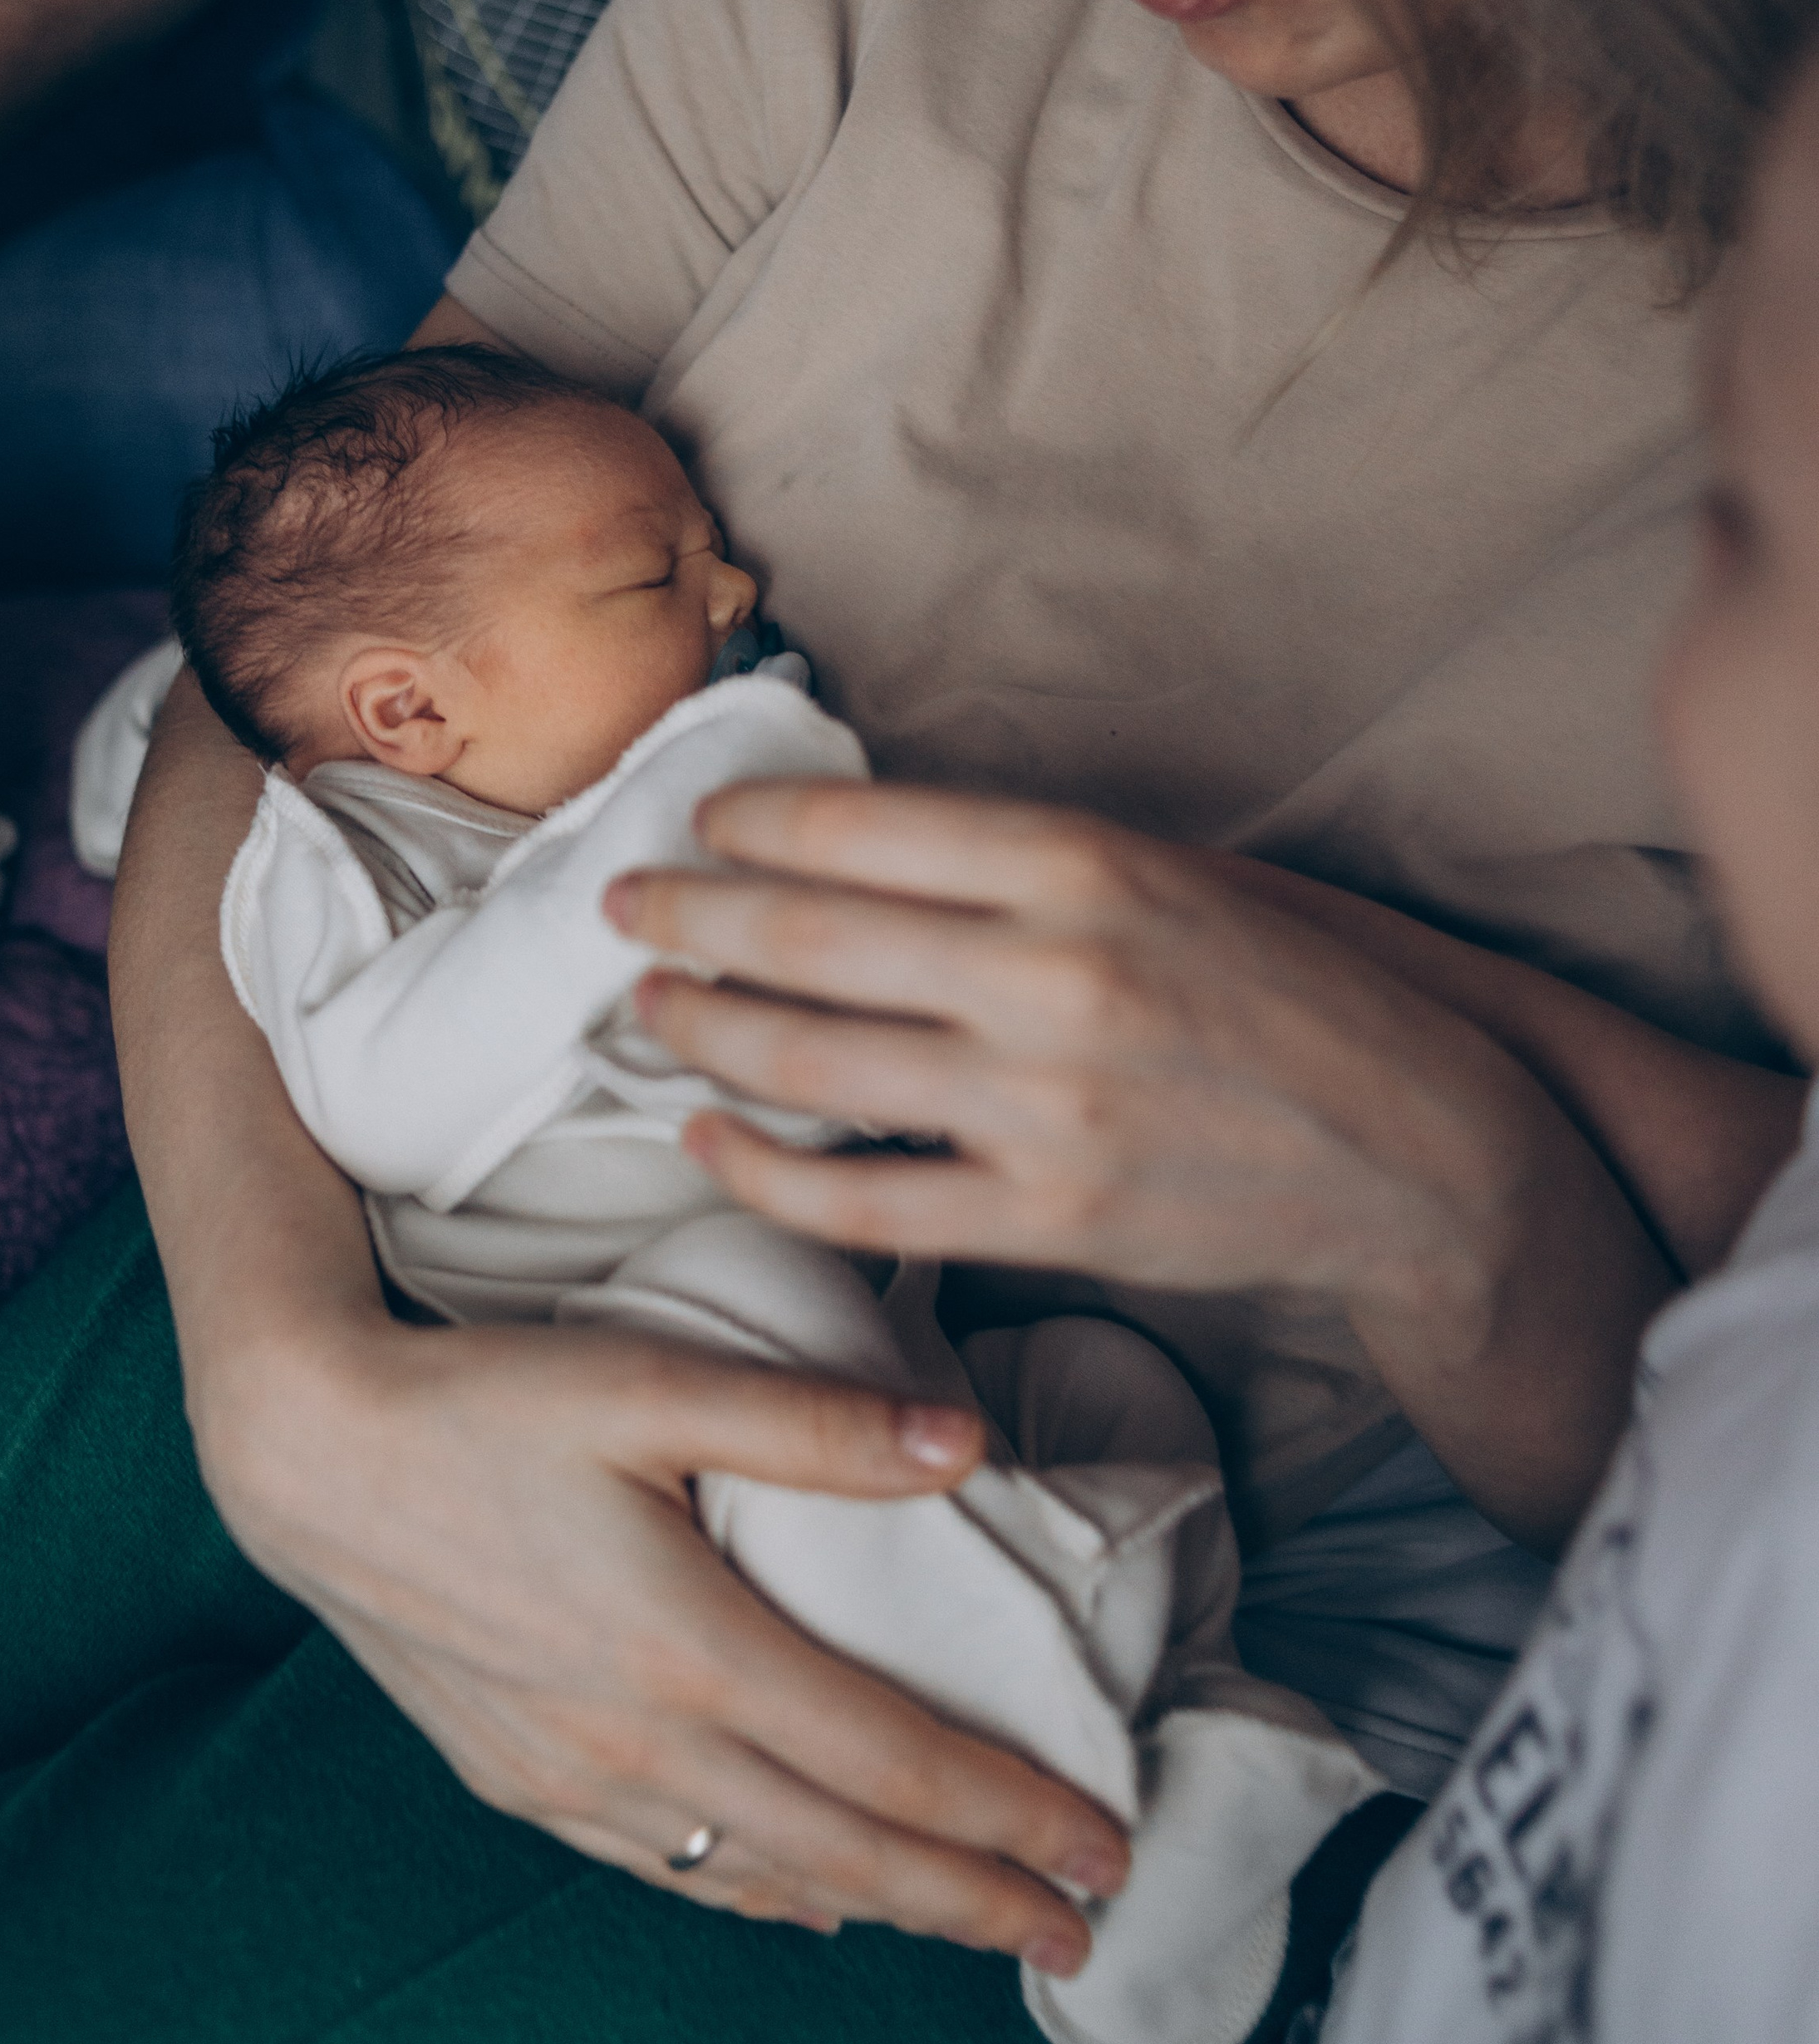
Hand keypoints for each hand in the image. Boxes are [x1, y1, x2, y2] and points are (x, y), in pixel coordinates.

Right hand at [120, 669, 1129, 1963]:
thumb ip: (817, 1423)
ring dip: (879, 1908)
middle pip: (847, 1851)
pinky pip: (666, 1867)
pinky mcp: (518, 1776)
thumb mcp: (655, 1380)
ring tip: (971, 1922)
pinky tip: (800, 1901)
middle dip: (977, 1900)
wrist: (304, 1455)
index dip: (1013, 1815)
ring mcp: (573, 1776)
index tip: (1105, 1848)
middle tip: (1081, 1932)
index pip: (896, 1764)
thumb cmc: (485, 1399)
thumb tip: (974, 1447)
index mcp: (695, 1649)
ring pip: (761, 1874)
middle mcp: (642, 1742)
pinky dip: (757, 1894)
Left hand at [608, 783, 1541, 1307]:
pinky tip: (707, 1134)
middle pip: (803, 936)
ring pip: (806, 1062)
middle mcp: (1053, 976)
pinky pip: (855, 1198)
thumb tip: (844, 835)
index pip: (854, 825)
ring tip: (651, 1006)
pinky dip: (758, 1165)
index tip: (698, 824)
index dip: (746, 820)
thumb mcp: (1168, 874)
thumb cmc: (1283, 991)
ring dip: (701, 1028)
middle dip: (687, 916)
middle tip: (626, 908)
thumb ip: (1013, 856)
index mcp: (1083, 864)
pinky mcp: (1045, 1222)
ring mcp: (1043, 1109)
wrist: (1416, 1153)